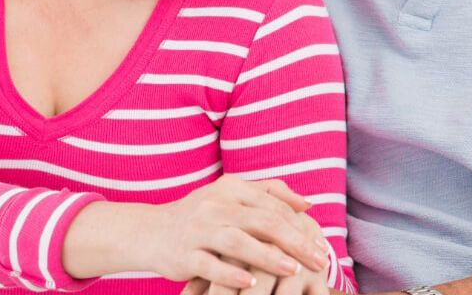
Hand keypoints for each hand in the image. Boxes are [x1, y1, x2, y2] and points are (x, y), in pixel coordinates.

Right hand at [135, 177, 328, 289]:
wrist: (149, 232)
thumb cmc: (201, 216)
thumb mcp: (231, 196)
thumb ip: (270, 194)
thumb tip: (308, 203)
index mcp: (230, 188)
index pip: (274, 205)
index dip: (301, 225)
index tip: (322, 245)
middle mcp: (214, 205)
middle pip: (262, 221)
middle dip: (295, 242)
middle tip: (319, 260)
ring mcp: (197, 230)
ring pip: (238, 242)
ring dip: (268, 257)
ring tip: (294, 270)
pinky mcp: (184, 254)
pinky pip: (210, 266)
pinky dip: (232, 274)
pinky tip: (252, 283)